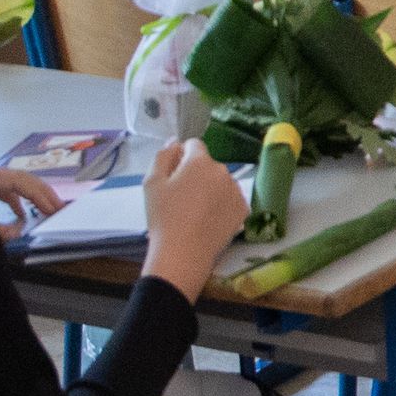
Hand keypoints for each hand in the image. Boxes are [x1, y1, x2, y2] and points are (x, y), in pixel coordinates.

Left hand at [0, 167, 67, 233]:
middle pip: (20, 178)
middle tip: (59, 208)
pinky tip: (23, 214)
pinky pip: (4, 190)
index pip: (18, 181)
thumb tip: (20, 233)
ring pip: (14, 182)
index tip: (52, 209)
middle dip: (42, 192)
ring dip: (33, 195)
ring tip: (48, 209)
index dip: (38, 195)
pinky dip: (17, 200)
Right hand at [138, 139, 248, 298]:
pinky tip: (209, 219)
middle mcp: (223, 171)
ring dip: (211, 189)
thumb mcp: (152, 182)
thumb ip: (163, 156)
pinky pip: (231, 199)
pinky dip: (222, 204)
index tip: (175, 175)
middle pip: (208, 165)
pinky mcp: (243, 209)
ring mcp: (236, 191)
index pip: (194, 145)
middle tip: (182, 198)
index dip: (182, 157)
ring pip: (221, 182)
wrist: (183, 253)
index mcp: (200, 161)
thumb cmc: (163, 217)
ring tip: (196, 211)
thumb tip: (175, 142)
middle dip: (197, 174)